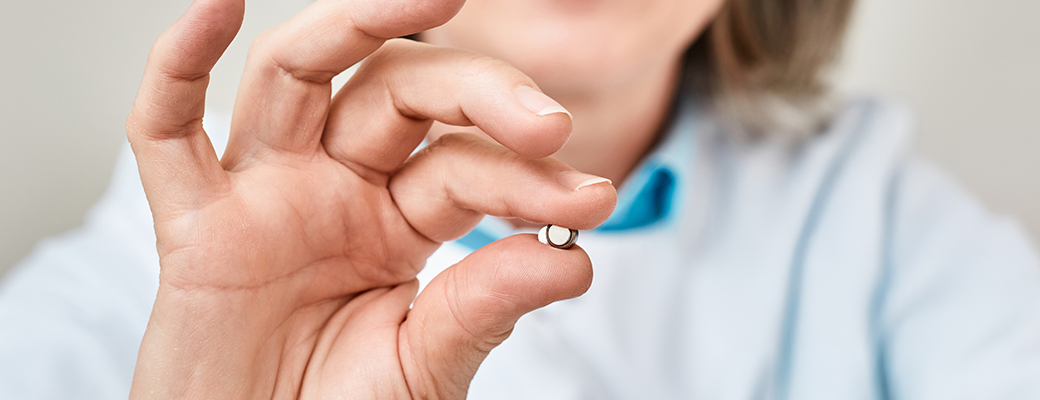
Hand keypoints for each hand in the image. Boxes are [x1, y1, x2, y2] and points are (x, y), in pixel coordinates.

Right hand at [126, 0, 614, 397]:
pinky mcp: (191, 225)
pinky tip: (217, 10)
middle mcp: (333, 188)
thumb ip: (483, 309)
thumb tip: (570, 260)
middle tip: (547, 123)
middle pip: (397, 93)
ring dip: (357, 23)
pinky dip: (179, 67)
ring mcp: (263, 194)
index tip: (592, 200)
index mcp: (396, 219)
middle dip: (476, 92)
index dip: (528, 179)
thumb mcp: (425, 365)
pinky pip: (166, 134)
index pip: (466, 166)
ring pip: (298, 74)